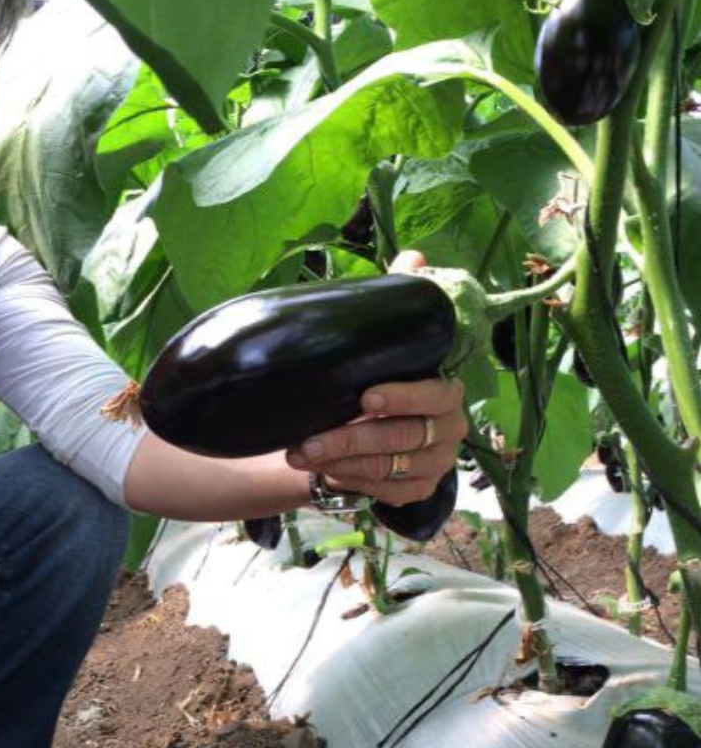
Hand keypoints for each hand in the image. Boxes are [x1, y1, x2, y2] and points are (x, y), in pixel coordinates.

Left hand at [285, 249, 466, 506]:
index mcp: (446, 390)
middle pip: (405, 437)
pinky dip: (350, 482)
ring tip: (299, 454)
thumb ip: (401, 298)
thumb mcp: (385, 337)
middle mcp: (449, 430)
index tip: (364, 396)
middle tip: (309, 439)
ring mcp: (435, 463)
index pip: (437, 394)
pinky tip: (321, 473)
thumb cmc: (373, 376)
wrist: (360, 427)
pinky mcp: (417, 490)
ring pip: (389, 467)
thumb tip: (415, 256)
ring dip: (341, 462)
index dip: (403, 396)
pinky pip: (384, 491)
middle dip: (352, 438)